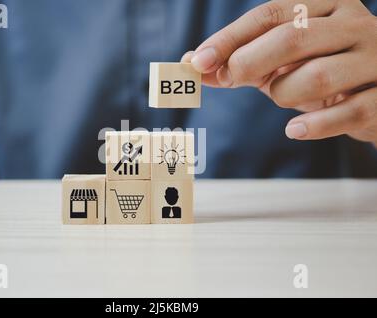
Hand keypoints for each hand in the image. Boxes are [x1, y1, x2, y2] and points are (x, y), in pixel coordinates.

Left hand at [182, 0, 376, 146]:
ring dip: (284, 95)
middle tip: (228, 79)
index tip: (198, 61)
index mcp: (326, 6)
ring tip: (283, 98)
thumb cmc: (318, 71)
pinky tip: (295, 130)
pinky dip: (313, 125)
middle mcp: (354, 24)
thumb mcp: (277, 63)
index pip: (271, 14)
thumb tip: (192, 66)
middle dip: (249, 62)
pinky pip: (347, 112)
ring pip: (316, 76)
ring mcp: (374, 59)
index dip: (230, 38)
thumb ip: (239, 62)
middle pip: (292, 37)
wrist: (374, 96)